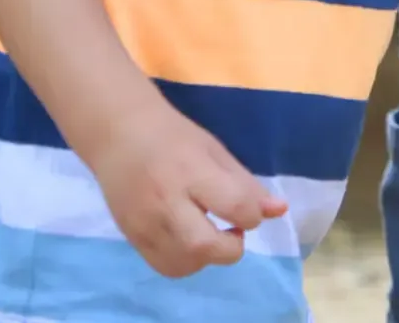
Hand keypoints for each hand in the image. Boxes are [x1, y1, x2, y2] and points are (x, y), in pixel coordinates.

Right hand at [88, 108, 288, 278]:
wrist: (119, 134)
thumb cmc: (174, 137)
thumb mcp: (216, 152)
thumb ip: (247, 185)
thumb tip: (279, 211)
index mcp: (192, 172)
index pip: (234, 206)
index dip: (252, 216)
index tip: (249, 211)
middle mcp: (166, 202)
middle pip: (203, 246)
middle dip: (231, 248)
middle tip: (234, 232)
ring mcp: (144, 223)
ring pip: (182, 264)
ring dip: (207, 258)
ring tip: (211, 236)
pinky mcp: (130, 236)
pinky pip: (163, 265)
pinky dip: (185, 262)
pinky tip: (190, 241)